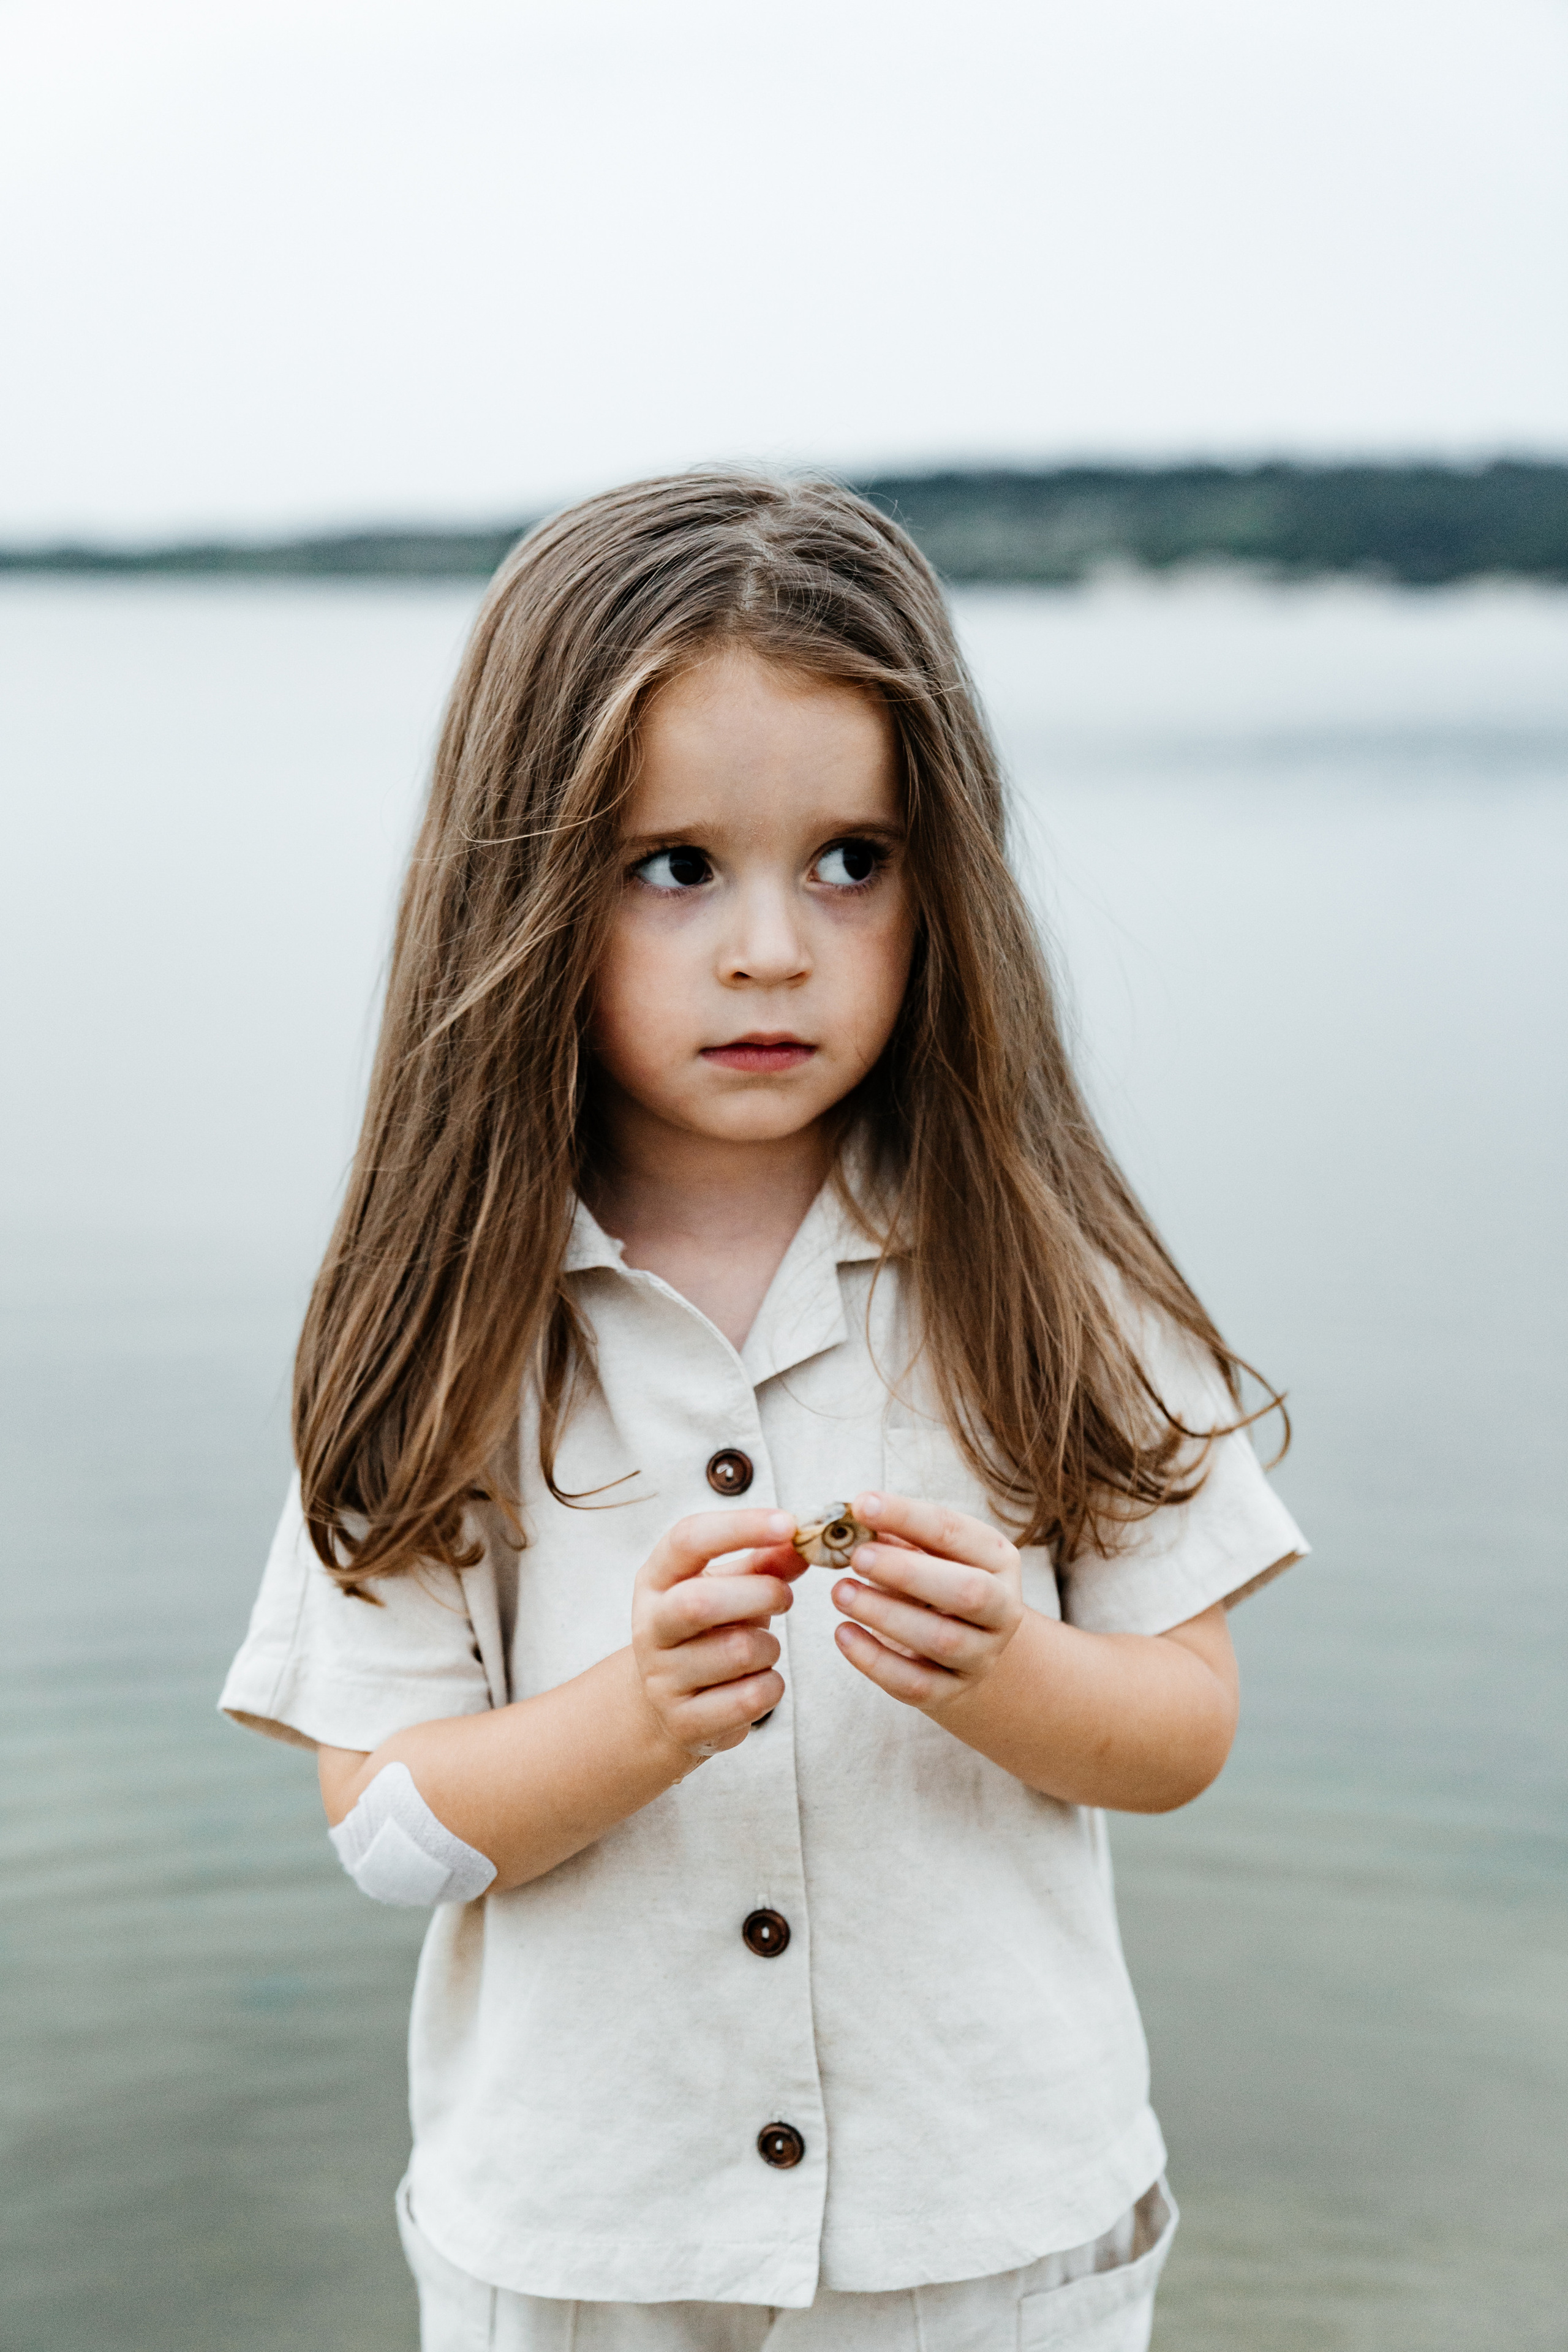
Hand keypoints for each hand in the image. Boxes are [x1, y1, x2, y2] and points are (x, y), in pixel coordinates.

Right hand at [631, 1509, 806, 1761]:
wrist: (668, 1706)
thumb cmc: (707, 1633)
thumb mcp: (729, 1588)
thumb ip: (766, 1563)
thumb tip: (806, 1540)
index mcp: (656, 1580)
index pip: (688, 1540)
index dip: (740, 1527)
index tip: (788, 1523)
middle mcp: (649, 1626)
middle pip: (700, 1601)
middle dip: (760, 1594)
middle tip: (785, 1597)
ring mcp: (661, 1678)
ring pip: (736, 1652)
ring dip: (770, 1647)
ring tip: (763, 1650)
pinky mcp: (683, 1722)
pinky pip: (749, 1698)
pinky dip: (770, 1686)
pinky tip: (758, 1682)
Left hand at [830, 1491, 1022, 1713]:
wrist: (967, 1648)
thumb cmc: (936, 1583)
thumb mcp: (929, 1553)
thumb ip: (895, 1535)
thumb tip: (849, 1519)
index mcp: (998, 1560)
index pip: (956, 1532)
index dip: (907, 1516)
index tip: (861, 1505)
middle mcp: (1002, 1609)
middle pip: (966, 1592)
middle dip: (907, 1572)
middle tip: (856, 1557)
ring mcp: (981, 1656)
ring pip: (940, 1640)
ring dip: (884, 1614)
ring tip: (840, 1592)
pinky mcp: (952, 1692)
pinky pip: (915, 1683)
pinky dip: (874, 1660)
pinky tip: (843, 1634)